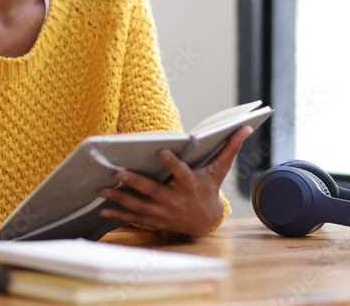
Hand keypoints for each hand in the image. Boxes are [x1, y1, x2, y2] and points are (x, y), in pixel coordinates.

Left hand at [98, 126, 253, 237]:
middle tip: (117, 172)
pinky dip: (118, 214)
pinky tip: (103, 207)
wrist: (205, 222)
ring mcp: (163, 213)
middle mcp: (175, 200)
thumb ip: (229, 148)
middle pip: (152, 190)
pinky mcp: (154, 221)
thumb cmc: (209, 189)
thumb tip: (246, 127)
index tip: (161, 151)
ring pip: (139, 205)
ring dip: (120, 197)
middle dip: (134, 182)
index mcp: (190, 185)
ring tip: (102, 188)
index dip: (172, 163)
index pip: (181, 173)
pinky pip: (134, 218)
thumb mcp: (219, 170)